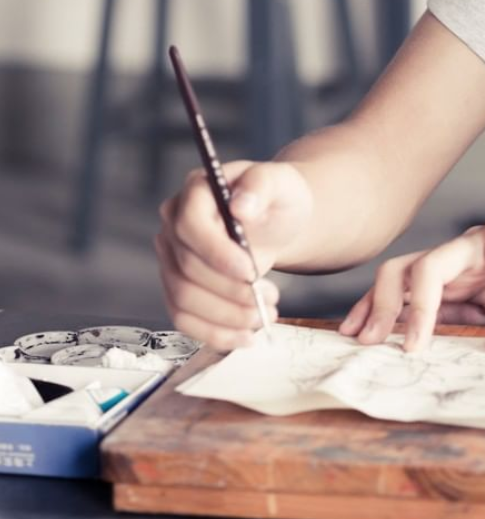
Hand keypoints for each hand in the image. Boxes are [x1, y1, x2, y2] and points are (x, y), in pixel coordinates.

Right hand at [156, 160, 313, 349]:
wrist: (275, 220)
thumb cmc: (276, 197)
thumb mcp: (280, 182)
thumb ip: (262, 185)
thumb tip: (241, 206)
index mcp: (196, 191)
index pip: (190, 224)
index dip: (217, 253)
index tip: (251, 272)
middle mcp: (174, 224)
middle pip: (187, 268)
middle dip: (231, 291)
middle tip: (271, 299)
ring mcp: (171, 257)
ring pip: (183, 298)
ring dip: (226, 316)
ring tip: (264, 316)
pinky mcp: (178, 286)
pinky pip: (184, 318)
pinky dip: (213, 333)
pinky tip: (244, 337)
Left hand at [339, 205, 484, 352]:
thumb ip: (460, 317)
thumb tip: (421, 344)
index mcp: (452, 267)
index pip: (399, 278)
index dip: (372, 304)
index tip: (352, 335)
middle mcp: (459, 249)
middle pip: (403, 267)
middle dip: (382, 306)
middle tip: (371, 343)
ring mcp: (482, 239)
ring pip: (433, 265)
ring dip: (421, 310)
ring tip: (417, 348)